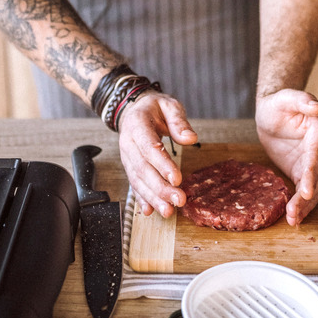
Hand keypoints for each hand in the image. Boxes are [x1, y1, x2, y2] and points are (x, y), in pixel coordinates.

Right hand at [117, 91, 197, 217]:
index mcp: (137, 125)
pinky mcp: (130, 167)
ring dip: (153, 198)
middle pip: (143, 169)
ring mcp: (127, 158)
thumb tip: (191, 138)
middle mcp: (128, 144)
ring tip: (167, 211)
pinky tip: (149, 211)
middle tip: (178, 200)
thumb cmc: (154, 109)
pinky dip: (142, 199)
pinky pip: (134, 185)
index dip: (162, 164)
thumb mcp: (169, 106)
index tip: (177, 179)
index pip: (149, 147)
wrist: (133, 111)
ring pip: (138, 181)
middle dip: (160, 188)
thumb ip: (179, 121)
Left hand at [255, 89, 317, 225]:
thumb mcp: (286, 98)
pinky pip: (305, 191)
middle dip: (306, 197)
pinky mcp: (304, 173)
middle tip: (293, 213)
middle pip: (317, 177)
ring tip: (292, 220)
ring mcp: (316, 163)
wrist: (271, 114)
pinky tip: (293, 218)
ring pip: (314, 188)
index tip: (306, 191)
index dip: (312, 174)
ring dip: (304, 206)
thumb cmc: (279, 104)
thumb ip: (302, 100)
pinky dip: (300, 205)